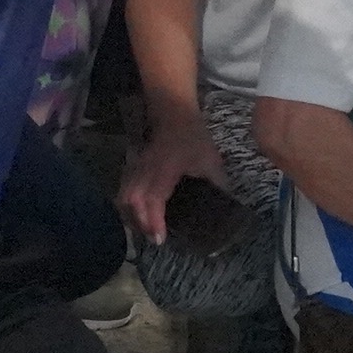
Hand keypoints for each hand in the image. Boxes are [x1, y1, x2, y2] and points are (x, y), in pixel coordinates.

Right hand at [120, 106, 227, 244]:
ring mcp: (137, 168)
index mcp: (165, 170)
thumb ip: (217, 182)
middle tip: (154, 239)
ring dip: (131, 215)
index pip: (154, 199)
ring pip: (124, 196)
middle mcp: (146, 171)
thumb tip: (228, 204)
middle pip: (132, 201)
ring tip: (144, 230)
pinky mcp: (134, 167)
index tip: (159, 239)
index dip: (154, 220)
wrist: (175, 113)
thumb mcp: (210, 160)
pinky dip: (128, 205)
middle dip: (140, 223)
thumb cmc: (193, 136)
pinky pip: (124, 189)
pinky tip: (138, 213)